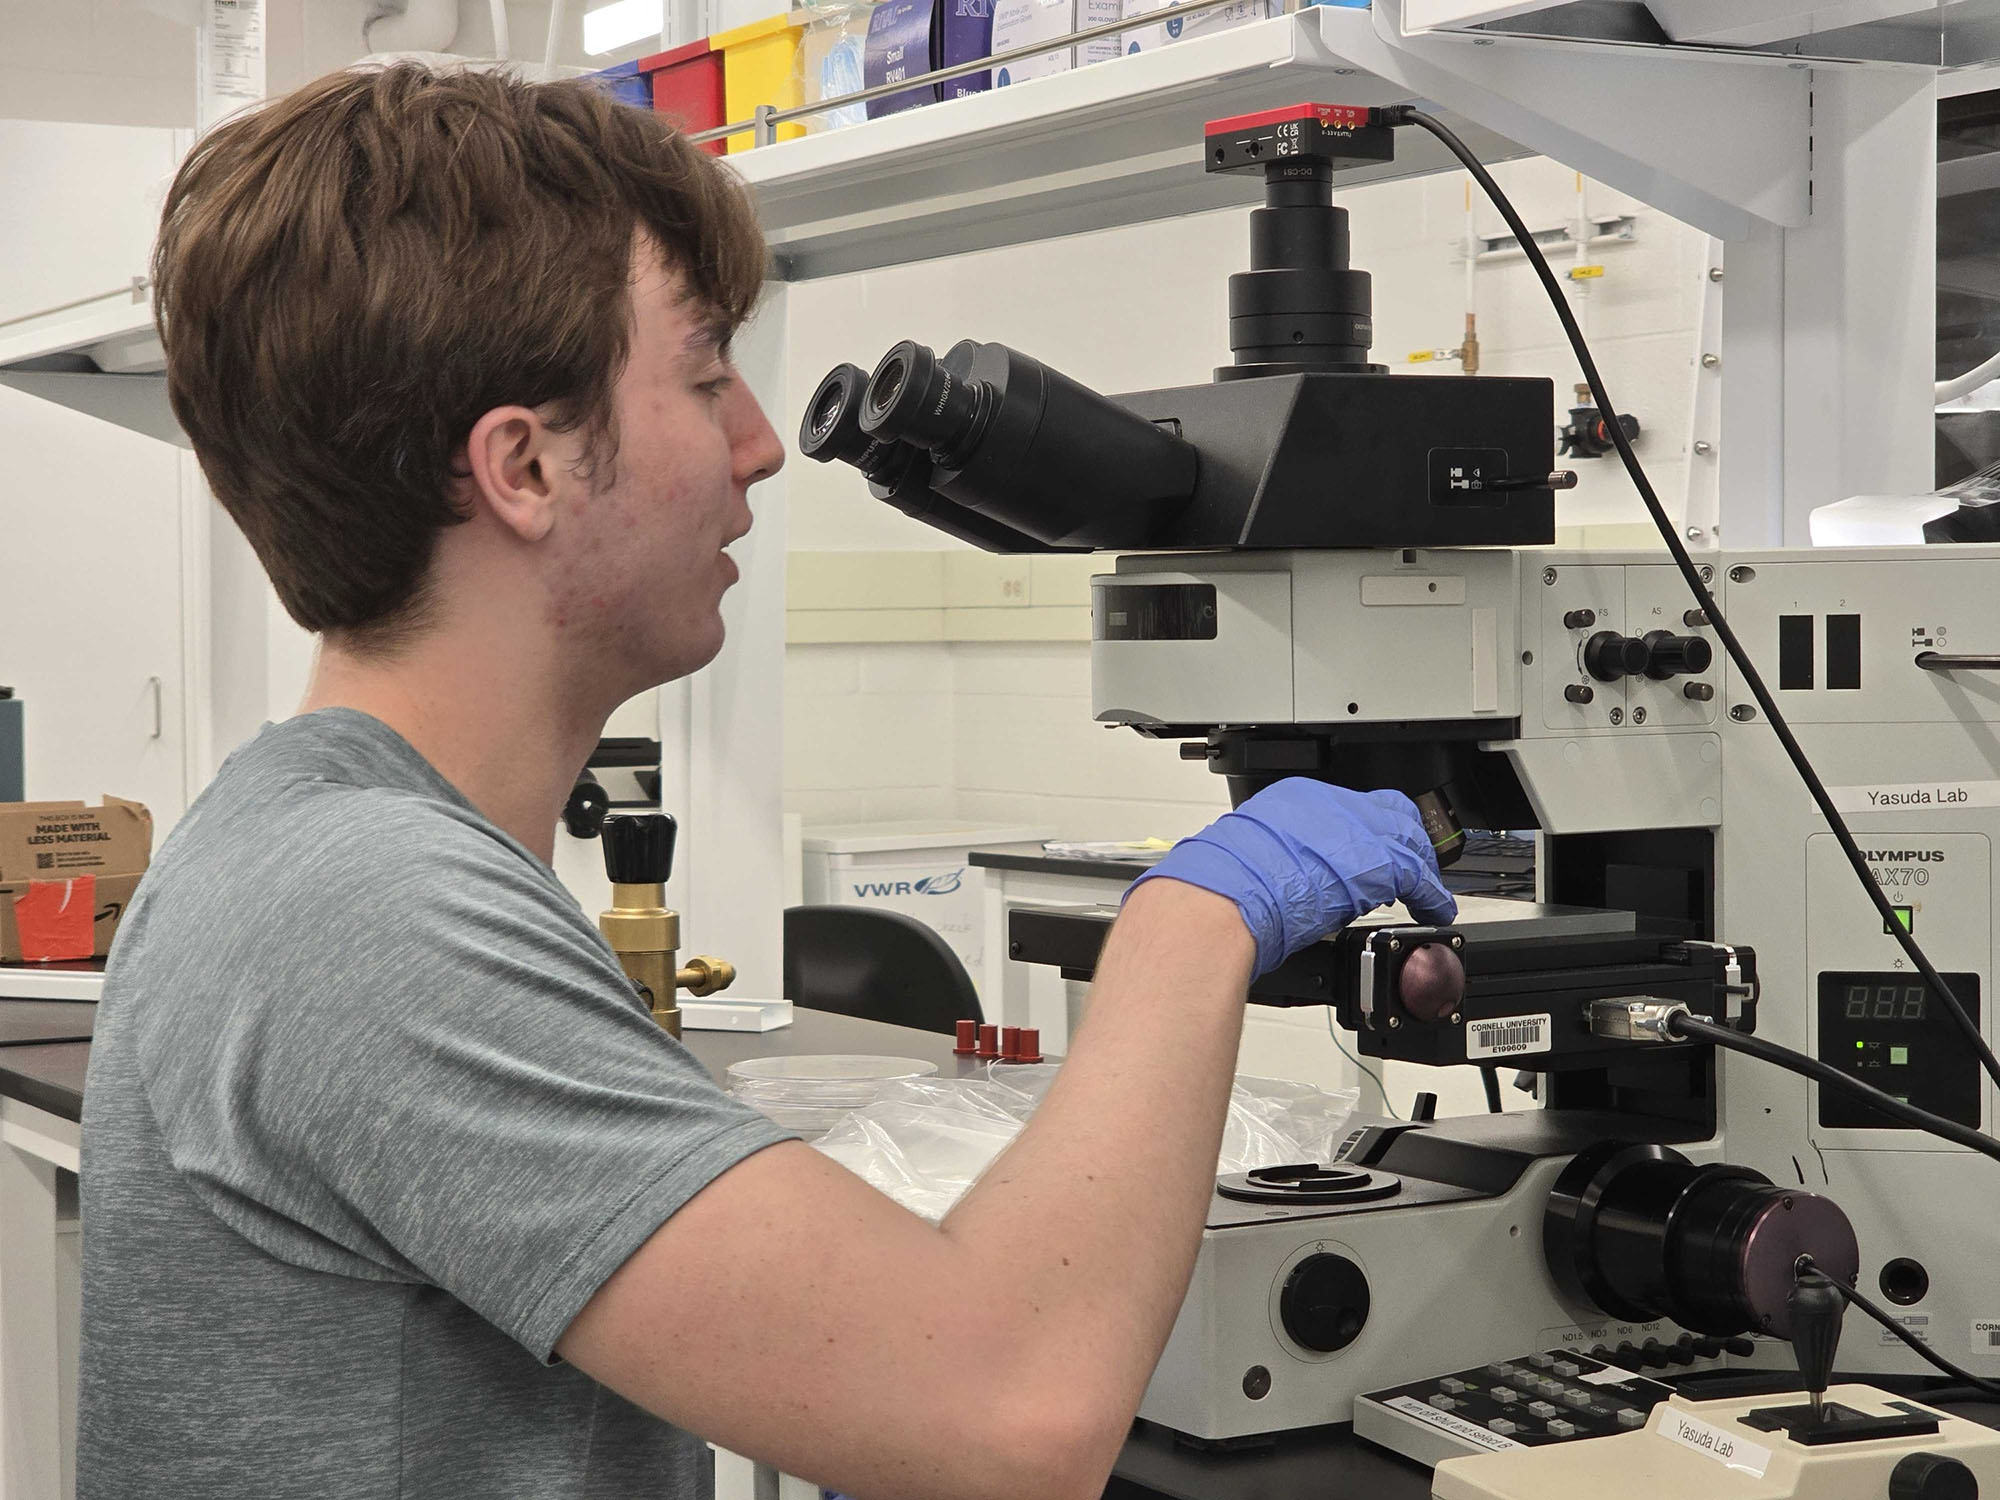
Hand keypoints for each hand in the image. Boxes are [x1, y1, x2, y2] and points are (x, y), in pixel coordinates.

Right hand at [1127, 779, 1457, 976]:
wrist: (1228, 897)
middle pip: (1388, 813)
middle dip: (1400, 840)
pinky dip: (1433, 896)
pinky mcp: (1379, 863)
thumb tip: (1277, 876)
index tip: (1365, 853)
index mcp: (1298, 799)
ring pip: (1409, 839)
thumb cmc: (1225, 884)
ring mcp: (1358, 830)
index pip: (1348, 810)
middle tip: (1404, 868)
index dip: (1364, 834)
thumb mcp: (1247, 852)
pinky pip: (1421, 877)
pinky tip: (1435, 911)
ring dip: (1417, 866)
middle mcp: (1332, 806)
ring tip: (1422, 891)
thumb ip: (1275, 856)